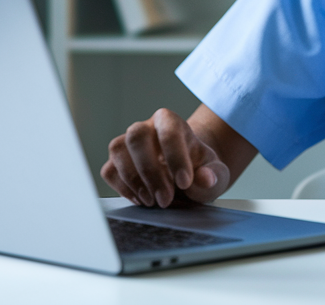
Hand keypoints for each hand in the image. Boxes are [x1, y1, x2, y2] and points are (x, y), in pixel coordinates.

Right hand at [101, 108, 230, 207]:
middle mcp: (146, 127)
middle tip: (165, 199)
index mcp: (172, 122)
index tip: (185, 183)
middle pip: (137, 136)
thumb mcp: (215, 173)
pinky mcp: (116, 162)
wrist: (186, 176)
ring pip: (118, 150)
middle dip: (150, 171)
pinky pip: (109, 171)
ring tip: (152, 202)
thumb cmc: (199, 170)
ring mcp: (128, 143)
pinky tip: (141, 199)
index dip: (176, 157)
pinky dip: (122, 188)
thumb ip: (213, 175)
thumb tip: (205, 178)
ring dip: (133, 180)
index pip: (169, 131)